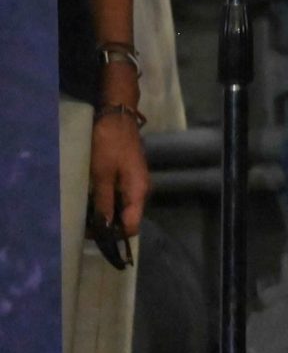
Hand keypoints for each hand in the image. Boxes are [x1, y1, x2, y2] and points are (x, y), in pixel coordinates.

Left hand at [89, 107, 148, 241]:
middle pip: (128, 219)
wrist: (117, 116)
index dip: (114, 236)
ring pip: (123, 208)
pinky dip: (106, 202)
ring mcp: (135, 182)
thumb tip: (105, 228)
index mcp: (138, 192)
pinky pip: (119, 197)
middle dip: (107, 226)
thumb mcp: (102, 175)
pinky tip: (91, 199)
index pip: (132, 226)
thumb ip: (104, 202)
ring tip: (84, 214)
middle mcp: (141, 190)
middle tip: (83, 226)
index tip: (91, 235)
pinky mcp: (128, 175)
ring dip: (105, 214)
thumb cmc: (109, 145)